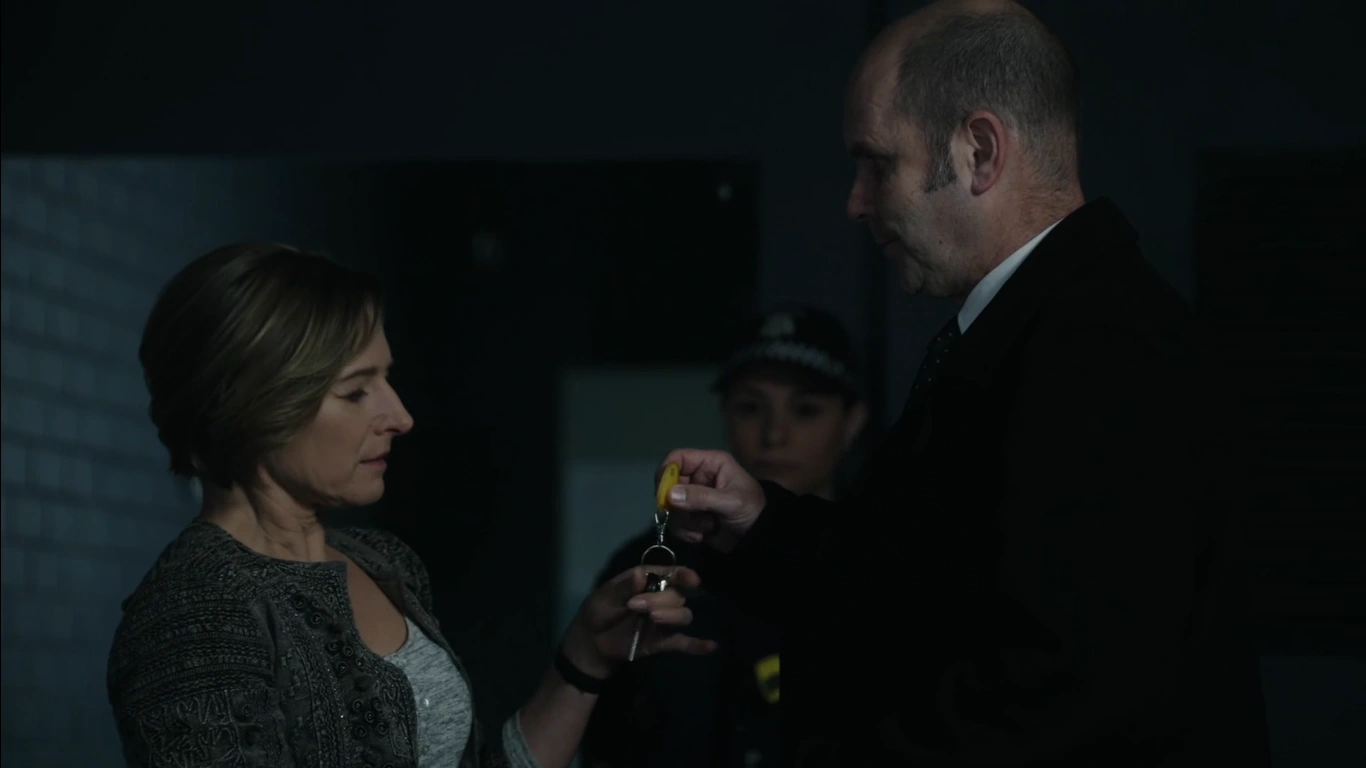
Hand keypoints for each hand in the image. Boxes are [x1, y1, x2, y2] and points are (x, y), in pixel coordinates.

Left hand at [561, 565, 716, 678]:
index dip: (683, 575)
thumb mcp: (605, 596)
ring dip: (672, 615)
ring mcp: (664, 621)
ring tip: (652, 618)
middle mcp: (661, 598)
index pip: (672, 574)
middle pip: (677, 596)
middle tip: (635, 606)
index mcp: (648, 581)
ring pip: (683, 615)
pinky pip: (684, 643)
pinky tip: (712, 646)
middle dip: (661, 599)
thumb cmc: (598, 611)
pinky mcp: (663, 642)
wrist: (591, 642)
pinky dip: (697, 645)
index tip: (691, 580)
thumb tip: (640, 575)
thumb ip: (623, 587)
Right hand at [657, 449, 765, 553]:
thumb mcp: (730, 501)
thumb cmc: (752, 510)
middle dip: (676, 505)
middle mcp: (698, 478)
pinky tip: (703, 536)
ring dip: (686, 521)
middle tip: (689, 516)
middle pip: (669, 485)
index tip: (663, 493)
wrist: (760, 538)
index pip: (677, 458)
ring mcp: (693, 499)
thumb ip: (701, 497)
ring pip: (671, 508)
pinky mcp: (691, 518)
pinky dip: (687, 532)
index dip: (666, 472)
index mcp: (710, 464)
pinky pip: (676, 523)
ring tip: (708, 527)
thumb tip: (670, 495)